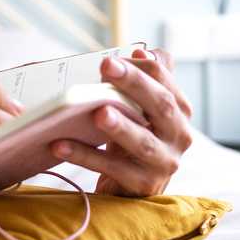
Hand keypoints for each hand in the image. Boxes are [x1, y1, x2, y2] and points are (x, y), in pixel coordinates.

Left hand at [48, 46, 193, 196]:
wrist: (132, 187)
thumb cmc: (134, 138)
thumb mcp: (141, 108)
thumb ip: (146, 79)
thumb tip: (141, 51)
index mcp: (179, 110)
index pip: (165, 82)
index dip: (140, 67)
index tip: (111, 58)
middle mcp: (179, 135)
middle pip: (161, 105)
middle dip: (134, 83)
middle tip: (106, 66)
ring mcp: (164, 163)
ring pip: (142, 142)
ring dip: (120, 126)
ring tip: (97, 112)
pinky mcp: (143, 185)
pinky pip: (112, 168)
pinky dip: (85, 156)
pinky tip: (60, 144)